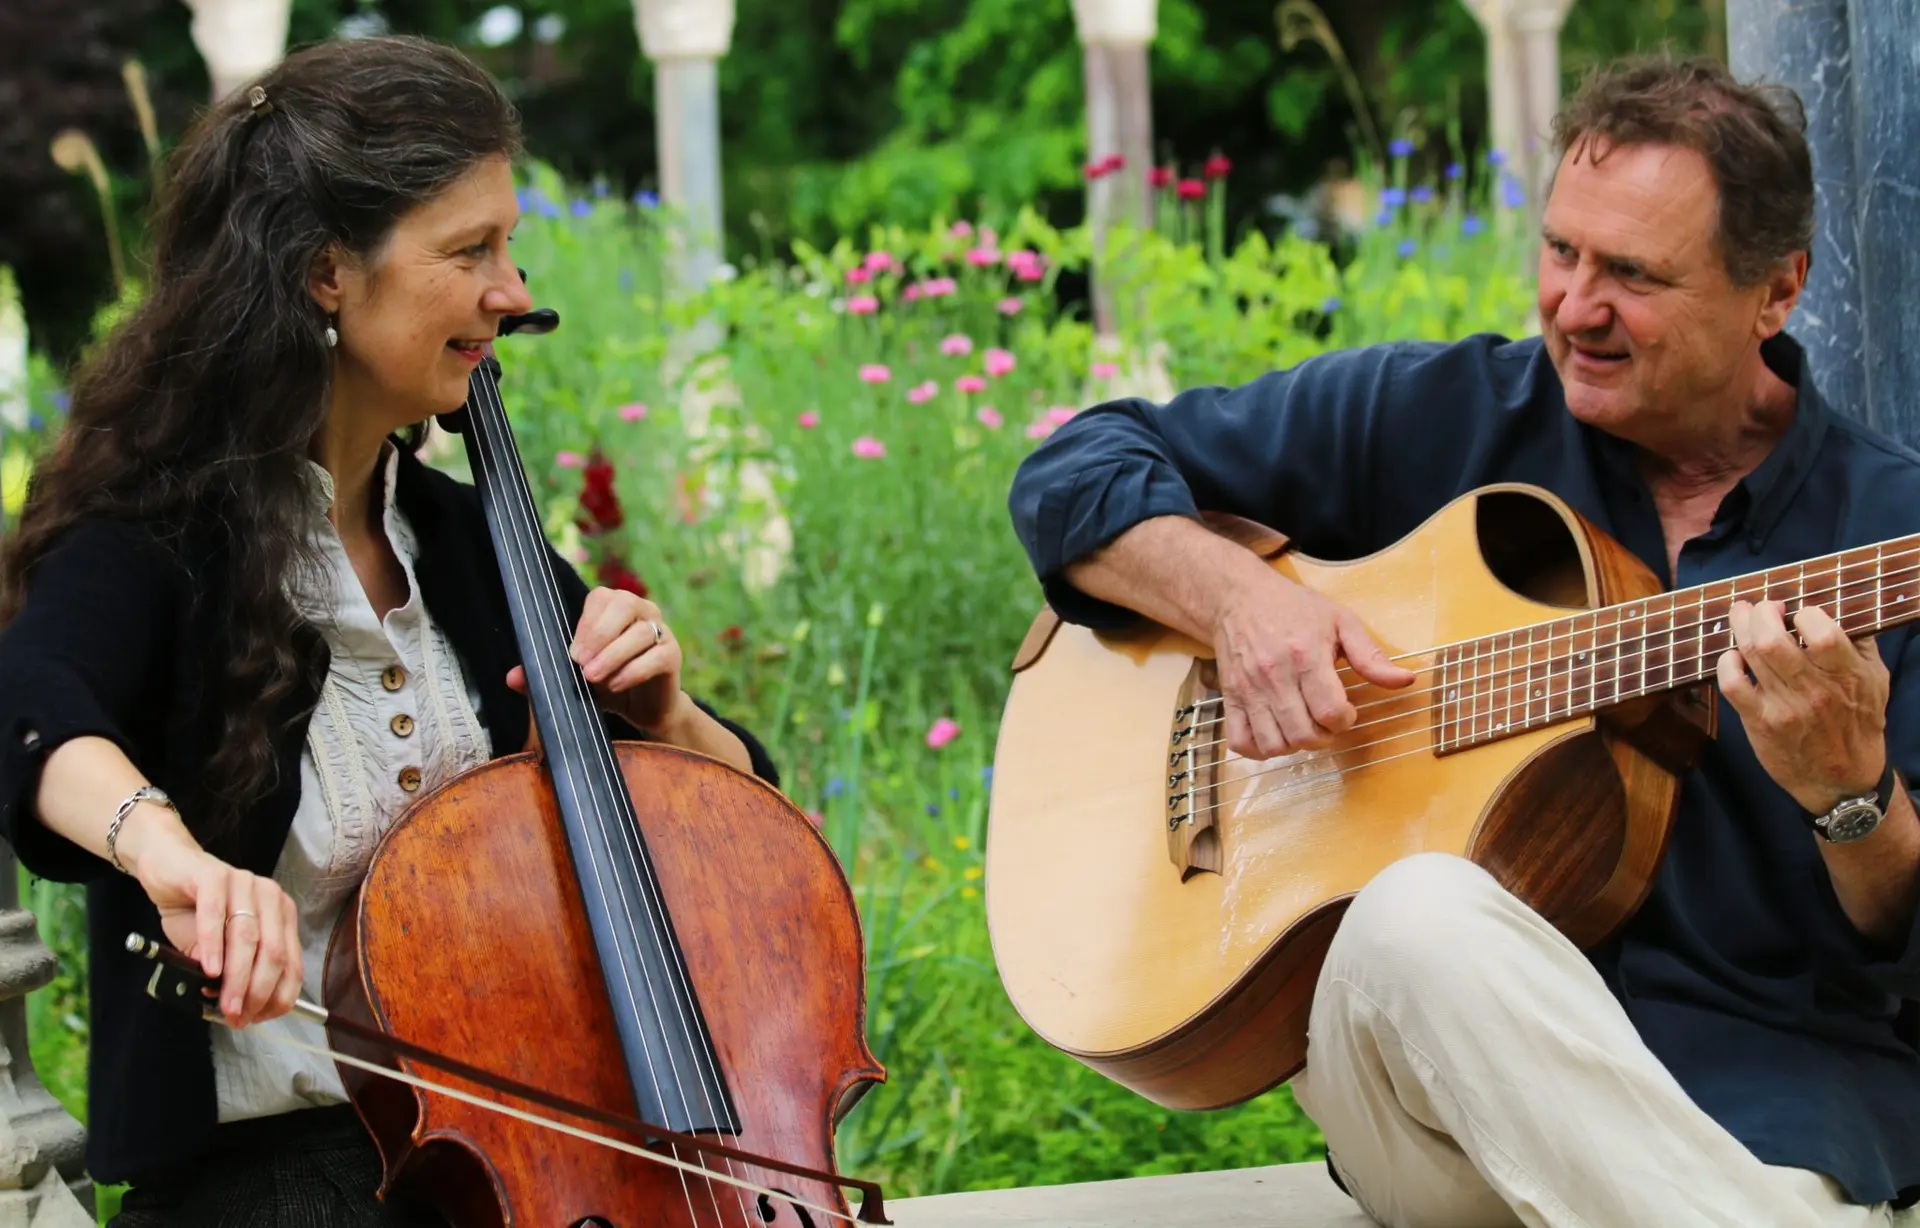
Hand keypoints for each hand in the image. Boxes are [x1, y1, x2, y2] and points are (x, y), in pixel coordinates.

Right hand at [123, 818, 302, 1028]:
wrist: (167, 868)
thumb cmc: (193, 910)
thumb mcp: (215, 948)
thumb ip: (228, 971)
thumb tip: (233, 1007)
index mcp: (280, 914)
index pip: (291, 961)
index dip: (278, 995)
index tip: (259, 1018)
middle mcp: (269, 896)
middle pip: (273, 952)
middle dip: (257, 991)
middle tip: (237, 1017)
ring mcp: (243, 882)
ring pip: (248, 936)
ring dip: (237, 977)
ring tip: (225, 1004)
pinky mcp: (213, 875)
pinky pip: (215, 913)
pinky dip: (214, 946)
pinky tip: (209, 970)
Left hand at [508, 587, 686, 733]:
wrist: (643, 710)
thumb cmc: (608, 684)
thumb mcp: (574, 679)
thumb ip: (544, 675)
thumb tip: (512, 678)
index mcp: (616, 608)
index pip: (601, 598)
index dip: (586, 622)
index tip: (572, 652)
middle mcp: (642, 612)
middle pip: (624, 604)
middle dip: (599, 633)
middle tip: (580, 663)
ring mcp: (662, 632)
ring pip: (641, 632)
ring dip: (613, 655)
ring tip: (593, 678)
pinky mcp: (673, 656)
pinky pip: (656, 656)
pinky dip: (633, 671)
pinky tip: (615, 685)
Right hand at [1214, 569, 1416, 759]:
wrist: (1238, 597)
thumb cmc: (1293, 608)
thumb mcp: (1340, 621)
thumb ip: (1371, 655)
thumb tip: (1405, 680)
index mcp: (1306, 655)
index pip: (1330, 712)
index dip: (1346, 721)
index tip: (1346, 710)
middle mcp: (1275, 676)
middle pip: (1303, 734)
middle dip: (1325, 737)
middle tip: (1327, 722)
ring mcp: (1249, 689)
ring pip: (1274, 744)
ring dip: (1295, 745)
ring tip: (1302, 727)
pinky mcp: (1229, 697)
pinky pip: (1239, 741)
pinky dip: (1258, 749)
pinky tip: (1274, 734)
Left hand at [1717, 600, 1889, 813]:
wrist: (1841, 780)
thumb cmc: (1858, 723)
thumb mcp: (1875, 681)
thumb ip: (1860, 644)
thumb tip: (1839, 608)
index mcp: (1848, 676)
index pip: (1821, 632)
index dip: (1804, 613)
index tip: (1798, 612)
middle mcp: (1815, 691)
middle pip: (1773, 639)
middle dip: (1760, 612)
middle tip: (1760, 606)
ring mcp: (1784, 708)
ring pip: (1750, 654)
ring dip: (1741, 626)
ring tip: (1742, 615)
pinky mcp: (1760, 722)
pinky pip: (1732, 684)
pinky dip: (1726, 662)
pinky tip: (1733, 655)